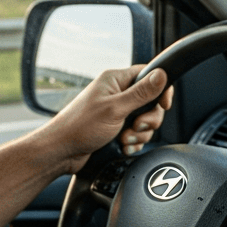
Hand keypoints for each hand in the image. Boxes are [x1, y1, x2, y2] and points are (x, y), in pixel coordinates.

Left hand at [40, 65, 172, 172]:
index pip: (148, 75)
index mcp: (115, 80)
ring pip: (145, 120)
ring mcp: (117, 111)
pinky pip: (136, 133)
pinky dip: (133, 142)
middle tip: (136, 126)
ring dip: (139, 134)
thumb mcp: (115, 108)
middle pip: (151, 101)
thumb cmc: (80, 127)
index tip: (164, 104)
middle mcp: (117, 93)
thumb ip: (141, 93)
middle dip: (148, 119)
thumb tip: (162, 75)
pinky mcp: (116, 128)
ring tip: (124, 139)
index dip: (161, 89)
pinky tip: (123, 146)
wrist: (62, 152)